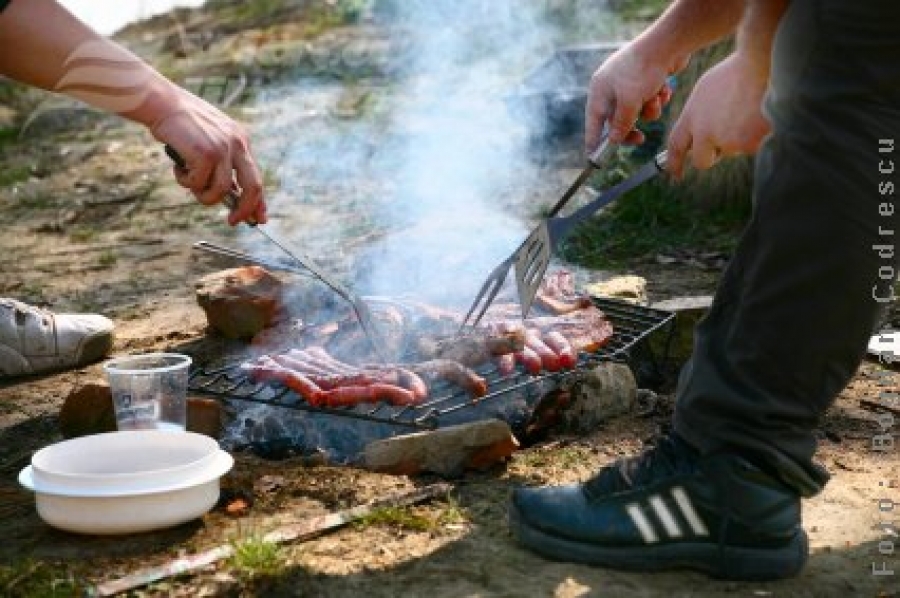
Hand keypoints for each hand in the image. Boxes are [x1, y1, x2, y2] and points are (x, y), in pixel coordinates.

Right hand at [150, 88, 266, 225]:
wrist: (161, 102)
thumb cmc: (180, 123)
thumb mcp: (210, 140)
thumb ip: (222, 163)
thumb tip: (229, 195)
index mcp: (241, 141)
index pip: (256, 177)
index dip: (258, 201)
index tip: (258, 218)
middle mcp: (237, 144)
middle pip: (253, 187)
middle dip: (244, 209)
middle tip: (233, 221)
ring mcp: (223, 148)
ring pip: (220, 191)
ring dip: (202, 195)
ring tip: (187, 180)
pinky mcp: (206, 153)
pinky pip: (198, 184)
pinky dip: (185, 181)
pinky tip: (178, 166)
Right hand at [585, 39, 687, 150]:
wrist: (668, 43)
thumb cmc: (643, 69)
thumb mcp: (629, 101)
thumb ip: (621, 124)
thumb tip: (613, 140)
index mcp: (599, 90)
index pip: (593, 121)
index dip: (594, 140)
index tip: (595, 157)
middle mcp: (610, 87)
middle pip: (616, 119)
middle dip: (631, 126)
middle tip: (640, 138)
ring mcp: (628, 84)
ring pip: (636, 112)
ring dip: (649, 111)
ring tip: (656, 99)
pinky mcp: (646, 81)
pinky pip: (649, 101)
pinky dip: (657, 99)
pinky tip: (663, 88)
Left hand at [666, 53, 769, 178]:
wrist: (761, 64)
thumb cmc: (736, 73)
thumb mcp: (706, 91)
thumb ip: (698, 116)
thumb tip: (698, 137)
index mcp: (692, 117)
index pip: (675, 147)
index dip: (674, 163)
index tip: (676, 175)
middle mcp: (705, 132)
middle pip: (702, 161)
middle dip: (712, 154)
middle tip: (726, 137)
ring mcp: (726, 140)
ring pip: (732, 150)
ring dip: (739, 138)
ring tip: (748, 110)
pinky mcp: (748, 145)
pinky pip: (751, 147)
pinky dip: (756, 136)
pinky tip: (759, 115)